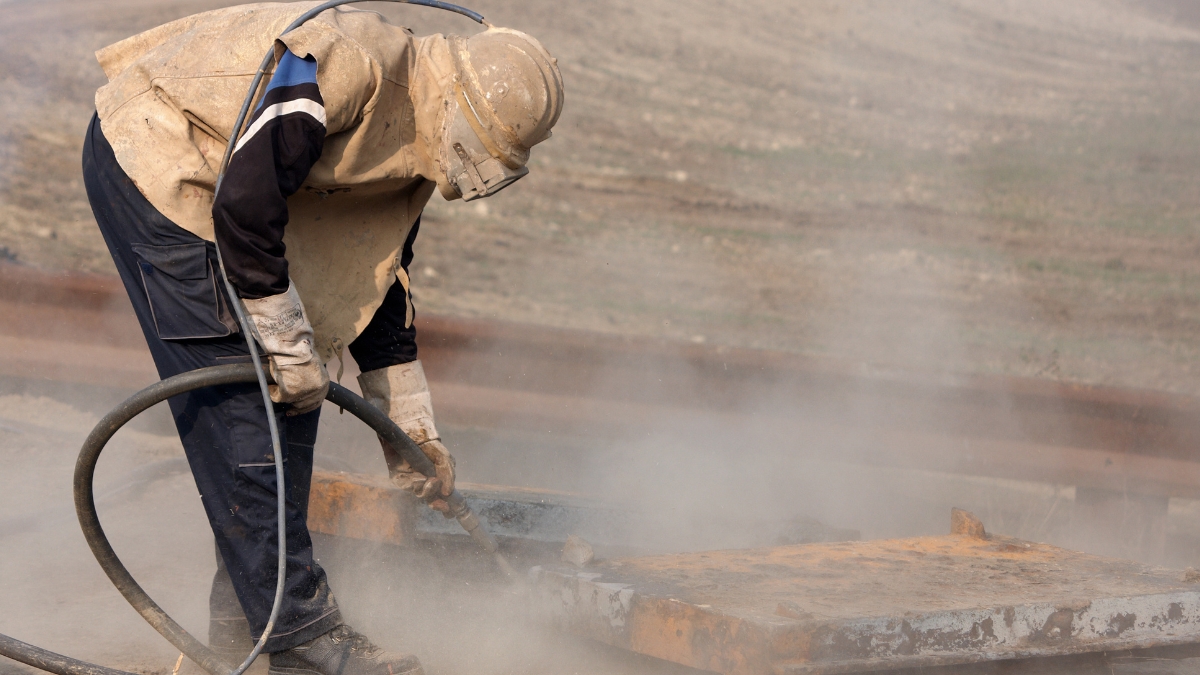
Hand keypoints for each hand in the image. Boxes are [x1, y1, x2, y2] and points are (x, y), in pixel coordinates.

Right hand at [242, 282, 328, 414]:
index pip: (317, 401)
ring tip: (276, 386)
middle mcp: (315, 391)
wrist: (293, 347)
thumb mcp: (312, 365)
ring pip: (290, 401)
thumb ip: (310, 377)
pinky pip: (277, 396)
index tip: (298, 407)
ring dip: (283, 395)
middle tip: (288, 408)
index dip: (306, 405)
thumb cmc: (301, 351)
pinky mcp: (288, 394)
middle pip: (304, 405)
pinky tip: (270, 385)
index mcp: (324, 384)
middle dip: (296, 406)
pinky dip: (272, 391)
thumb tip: (302, 383)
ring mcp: (302, 394)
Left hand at [379, 437, 455, 512]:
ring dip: (427, 490)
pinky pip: (405, 486)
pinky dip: (414, 483)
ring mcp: (409, 482)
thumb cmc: (430, 446)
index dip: (444, 508)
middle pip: (429, 501)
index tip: (449, 512)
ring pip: (418, 494)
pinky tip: (420, 477)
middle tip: (440, 502)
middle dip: (435, 503)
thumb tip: (448, 492)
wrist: (413, 431)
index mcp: (435, 482)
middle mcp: (422, 484)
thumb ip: (448, 474)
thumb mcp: (444, 459)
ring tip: (432, 480)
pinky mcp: (397, 477)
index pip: (440, 500)